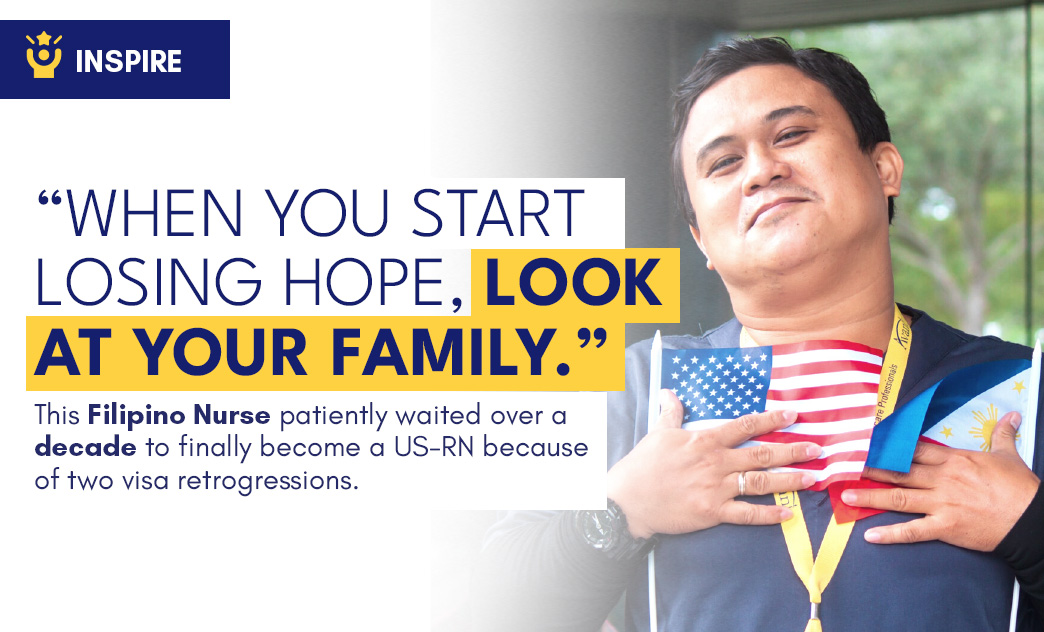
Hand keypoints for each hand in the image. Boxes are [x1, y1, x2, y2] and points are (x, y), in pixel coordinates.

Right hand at [607, 389, 819, 538]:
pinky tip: (788, 513)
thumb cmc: (642, 465)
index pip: (745, 426)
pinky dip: (769, 515)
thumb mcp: (657, 433)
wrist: (627, 499)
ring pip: (761, 482)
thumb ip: (671, 413)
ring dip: (789, 479)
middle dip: (792, 449)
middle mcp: (716, 462)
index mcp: (705, 441)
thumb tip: (669, 392)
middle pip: (762, 454)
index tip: (793, 414)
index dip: (771, 419)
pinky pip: (747, 513)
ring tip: (812, 477)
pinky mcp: (713, 512)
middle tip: (817, 448)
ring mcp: (716, 488)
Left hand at [841, 411, 1039, 550]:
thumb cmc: (1021, 488)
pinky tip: (870, 535)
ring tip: (847, 495)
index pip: (914, 449)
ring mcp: (941, 503)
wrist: (1032, 520)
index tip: (869, 442)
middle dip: (871, 469)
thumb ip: (1002, 435)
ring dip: (870, 497)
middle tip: (847, 466)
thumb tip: (1011, 416)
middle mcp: (942, 479)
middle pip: (899, 471)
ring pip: (898, 498)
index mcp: (954, 460)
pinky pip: (912, 531)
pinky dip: (890, 534)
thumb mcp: (1009, 456)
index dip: (890, 446)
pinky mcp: (945, 527)